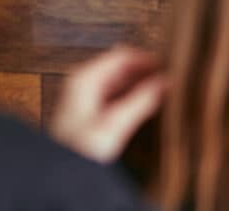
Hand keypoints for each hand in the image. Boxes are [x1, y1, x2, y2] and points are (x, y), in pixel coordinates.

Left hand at [50, 46, 165, 163]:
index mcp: (85, 78)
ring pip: (122, 78)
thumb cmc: (78, 152)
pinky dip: (134, 94)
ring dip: (142, 83)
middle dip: (147, 71)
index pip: (123, 54)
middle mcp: (84, 81)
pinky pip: (118, 92)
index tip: (170, 66)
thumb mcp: (115, 125)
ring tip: (163, 91)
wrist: (58, 173)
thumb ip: (142, 101)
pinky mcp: (91, 107)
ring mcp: (87, 94)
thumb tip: (165, 82)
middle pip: (123, 65)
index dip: (148, 59)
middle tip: (170, 80)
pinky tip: (147, 103)